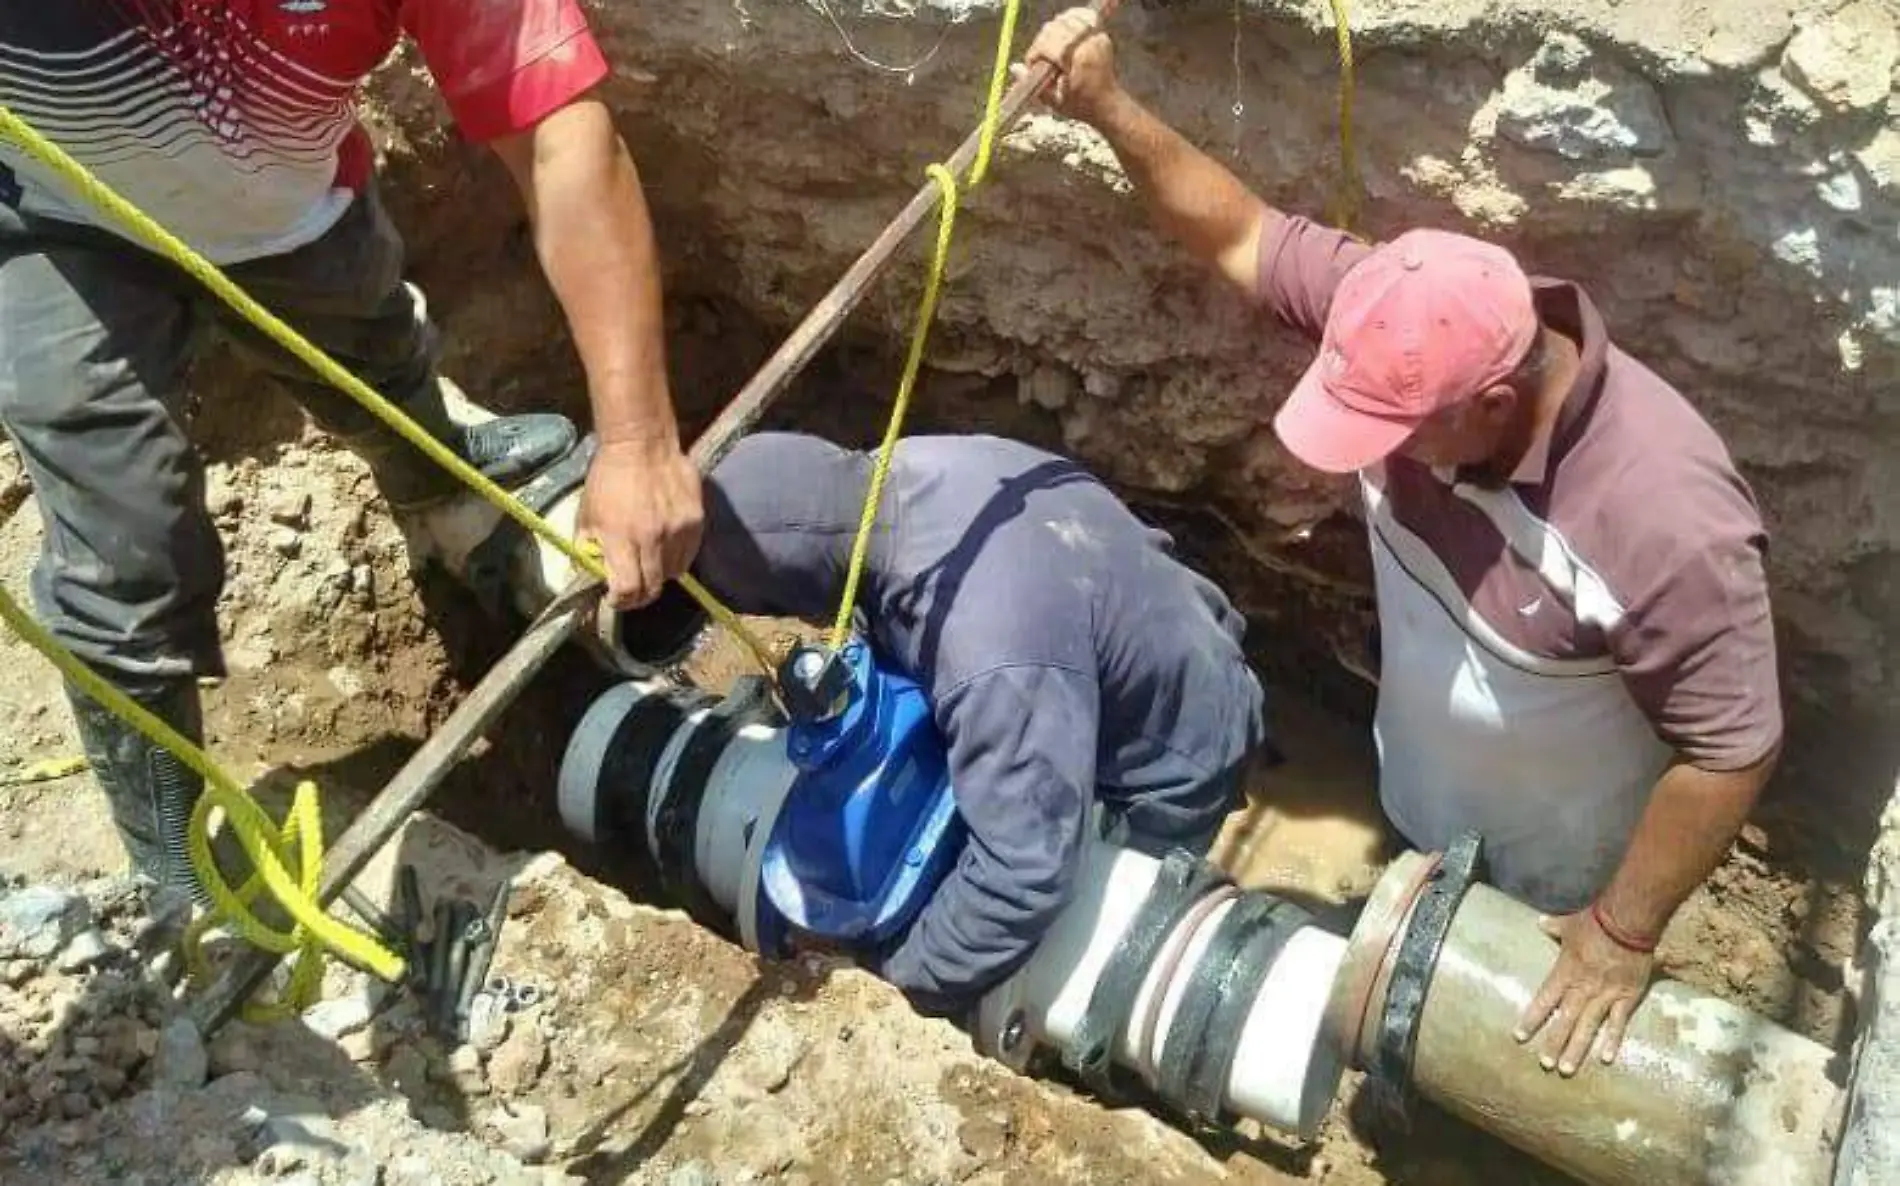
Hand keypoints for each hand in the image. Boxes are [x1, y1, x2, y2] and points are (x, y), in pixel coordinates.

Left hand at [577, 436, 703, 609]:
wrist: (642, 444)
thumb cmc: (608, 479)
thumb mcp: (585, 515)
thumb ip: (587, 550)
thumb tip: (592, 578)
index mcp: (621, 537)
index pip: (628, 589)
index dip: (621, 601)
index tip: (615, 598)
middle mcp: (653, 538)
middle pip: (653, 589)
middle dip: (639, 597)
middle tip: (632, 591)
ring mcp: (678, 531)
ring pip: (673, 574)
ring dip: (658, 575)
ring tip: (648, 563)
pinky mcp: (696, 521)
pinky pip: (688, 556)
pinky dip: (676, 559)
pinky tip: (665, 547)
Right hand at [1019, 7, 1121, 123]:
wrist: (1107, 103)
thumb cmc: (1082, 105)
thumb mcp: (1055, 102)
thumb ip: (1034, 84)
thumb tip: (1014, 67)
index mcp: (1078, 62)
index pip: (1048, 44)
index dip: (1035, 53)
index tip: (1032, 64)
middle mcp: (1088, 45)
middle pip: (1055, 28)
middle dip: (1042, 41)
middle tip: (1041, 55)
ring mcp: (1096, 37)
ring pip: (1066, 19)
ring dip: (1054, 30)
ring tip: (1051, 45)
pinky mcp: (1100, 34)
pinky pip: (1082, 15)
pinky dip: (1070, 18)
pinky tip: (1064, 30)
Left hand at [1513, 907, 1654, 1075]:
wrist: (1627, 922)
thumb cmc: (1596, 923)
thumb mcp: (1570, 925)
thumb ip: (1554, 928)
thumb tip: (1540, 922)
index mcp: (1566, 972)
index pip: (1544, 1000)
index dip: (1532, 1019)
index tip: (1520, 1036)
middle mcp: (1583, 988)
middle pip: (1565, 1020)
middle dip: (1554, 1043)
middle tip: (1545, 1064)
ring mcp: (1605, 995)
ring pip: (1588, 1026)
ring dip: (1577, 1049)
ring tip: (1566, 1069)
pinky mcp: (1627, 997)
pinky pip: (1618, 1022)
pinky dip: (1612, 1040)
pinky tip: (1606, 1058)